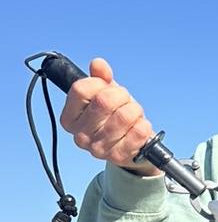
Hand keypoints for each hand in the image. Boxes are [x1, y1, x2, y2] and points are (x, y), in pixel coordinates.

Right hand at [60, 58, 159, 175]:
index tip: (107, 89)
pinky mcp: (119, 157)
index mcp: (69, 118)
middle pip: (104, 101)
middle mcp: (80, 136)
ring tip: (134, 114)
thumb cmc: (115, 118)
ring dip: (135, 110)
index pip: (81, 89)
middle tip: (126, 101)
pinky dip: (144, 125)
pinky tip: (140, 127)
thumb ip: (100, 78)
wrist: (132, 149)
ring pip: (124, 116)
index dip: (99, 83)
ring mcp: (98, 149)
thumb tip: (98, 64)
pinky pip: (138, 132)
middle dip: (122, 96)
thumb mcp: (106, 95)